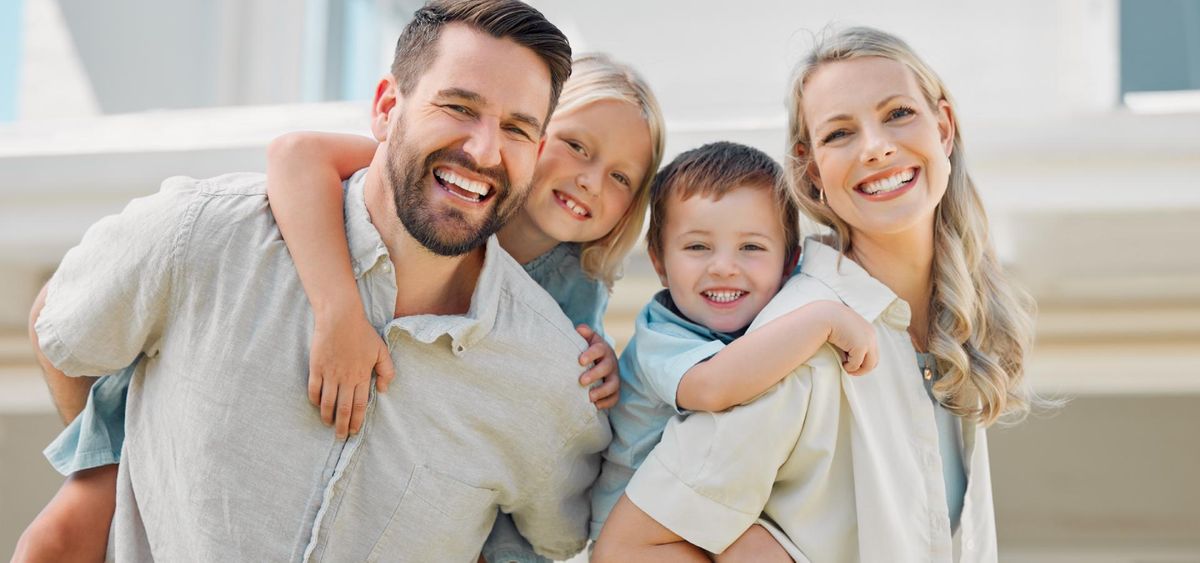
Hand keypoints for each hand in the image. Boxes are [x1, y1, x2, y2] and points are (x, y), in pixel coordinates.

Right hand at [307, 309, 395, 438]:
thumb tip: (384, 389)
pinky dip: (315, 400)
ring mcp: (329, 374)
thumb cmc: (362, 333)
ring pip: (328, 402)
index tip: (355, 431)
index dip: (357, 420)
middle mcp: (345, 378)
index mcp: (362, 376)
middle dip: (343, 425)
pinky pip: (314, 390)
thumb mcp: (381, 350)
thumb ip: (387, 371)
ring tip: (328, 424)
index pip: (360, 405)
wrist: (340, 318)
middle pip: (344, 409)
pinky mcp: (316, 367)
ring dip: (328, 416)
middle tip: (341, 437)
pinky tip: (317, 406)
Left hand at [576, 325, 619, 408]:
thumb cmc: (589, 350)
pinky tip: (595, 406)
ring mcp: (614, 377)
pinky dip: (607, 403)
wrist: (602, 360)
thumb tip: (579, 329)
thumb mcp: (588, 339)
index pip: (599, 349)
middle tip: (581, 381)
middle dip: (595, 374)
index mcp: (603, 349)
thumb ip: (584, 332)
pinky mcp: (615, 390)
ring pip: (613, 384)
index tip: (580, 361)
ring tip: (589, 397)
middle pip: (607, 367)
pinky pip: (615, 397)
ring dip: (602, 391)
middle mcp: (611, 363)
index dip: (591, 354)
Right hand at [826, 305, 877, 375]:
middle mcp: (871, 334)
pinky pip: (856, 364)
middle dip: (863, 367)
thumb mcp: (844, 327)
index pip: (873, 350)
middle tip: (849, 369)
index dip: (863, 359)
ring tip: (846, 367)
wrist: (824, 315)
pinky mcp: (861, 347)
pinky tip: (842, 364)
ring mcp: (868, 340)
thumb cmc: (830, 321)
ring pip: (869, 365)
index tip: (851, 362)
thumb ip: (850, 335)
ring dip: (858, 370)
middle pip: (874, 359)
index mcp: (868, 329)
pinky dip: (849, 367)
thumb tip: (848, 350)